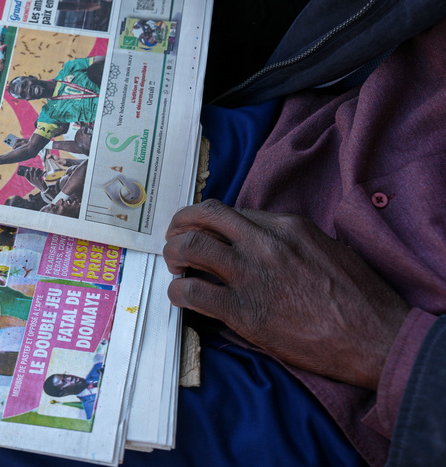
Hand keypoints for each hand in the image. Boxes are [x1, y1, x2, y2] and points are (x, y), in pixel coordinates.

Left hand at [164, 200, 409, 389]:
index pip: (230, 212)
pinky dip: (177, 292)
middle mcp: (264, 243)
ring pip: (190, 246)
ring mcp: (251, 275)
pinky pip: (192, 292)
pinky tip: (181, 297)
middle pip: (203, 216)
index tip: (203, 232)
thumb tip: (258, 240)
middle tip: (174, 238)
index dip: (210, 222)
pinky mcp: (243, 311)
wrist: (376, 338)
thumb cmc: (359, 298)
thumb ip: (290, 240)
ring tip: (174, 266)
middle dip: (180, 224)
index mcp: (286, 226)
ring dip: (173, 254)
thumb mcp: (327, 249)